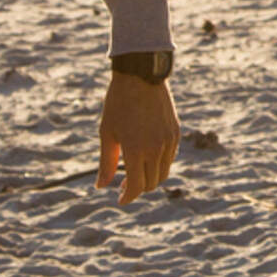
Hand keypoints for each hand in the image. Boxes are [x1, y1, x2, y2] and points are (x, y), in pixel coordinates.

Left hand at [97, 71, 177, 203]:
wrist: (141, 77)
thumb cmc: (118, 104)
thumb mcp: (107, 133)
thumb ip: (106, 163)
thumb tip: (101, 186)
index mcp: (136, 150)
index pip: (137, 186)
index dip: (128, 196)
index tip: (120, 199)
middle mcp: (155, 149)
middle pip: (151, 183)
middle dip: (138, 188)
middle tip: (123, 185)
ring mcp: (168, 141)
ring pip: (163, 172)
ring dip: (150, 177)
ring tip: (134, 171)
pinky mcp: (175, 133)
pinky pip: (169, 158)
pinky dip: (158, 163)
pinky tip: (145, 156)